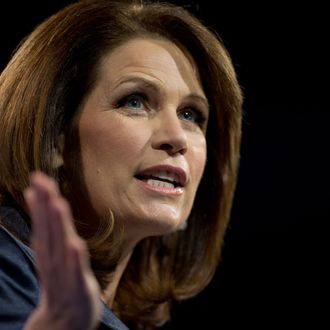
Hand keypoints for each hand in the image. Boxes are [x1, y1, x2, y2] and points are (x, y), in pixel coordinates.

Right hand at [23, 172, 100, 329]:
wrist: (63, 321)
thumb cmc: (59, 277)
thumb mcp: (50, 248)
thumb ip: (44, 222)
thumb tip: (34, 194)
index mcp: (48, 248)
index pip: (43, 221)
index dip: (40, 199)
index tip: (37, 177)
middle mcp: (53, 258)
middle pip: (49, 229)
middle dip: (46, 204)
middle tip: (41, 180)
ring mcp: (65, 273)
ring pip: (60, 246)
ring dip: (57, 226)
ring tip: (56, 204)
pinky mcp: (78, 288)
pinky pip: (76, 273)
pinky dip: (74, 260)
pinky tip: (75, 246)